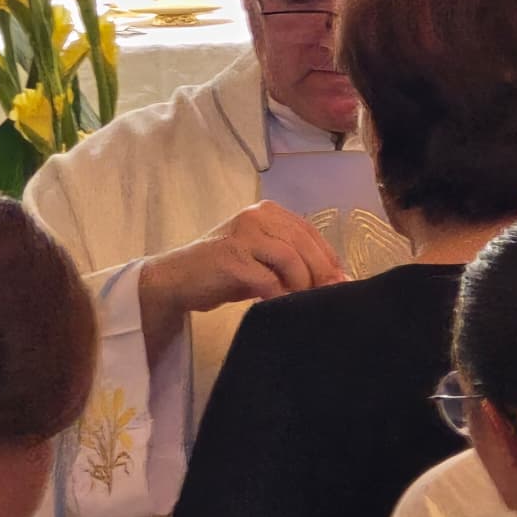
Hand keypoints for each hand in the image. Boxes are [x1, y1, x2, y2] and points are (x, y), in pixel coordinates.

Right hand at [140, 201, 347, 318]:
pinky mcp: (231, 259)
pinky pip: (268, 280)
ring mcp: (242, 236)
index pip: (309, 232)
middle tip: (330, 297)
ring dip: (301, 285)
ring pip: (290, 259)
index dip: (328, 258)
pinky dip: (280, 295)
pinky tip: (280, 305)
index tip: (340, 282)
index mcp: (266, 211)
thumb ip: (292, 260)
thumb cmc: (222, 271)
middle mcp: (255, 216)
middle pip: (303, 244)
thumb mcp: (260, 257)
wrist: (177, 279)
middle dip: (321, 273)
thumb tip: (335, 278)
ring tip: (301, 302)